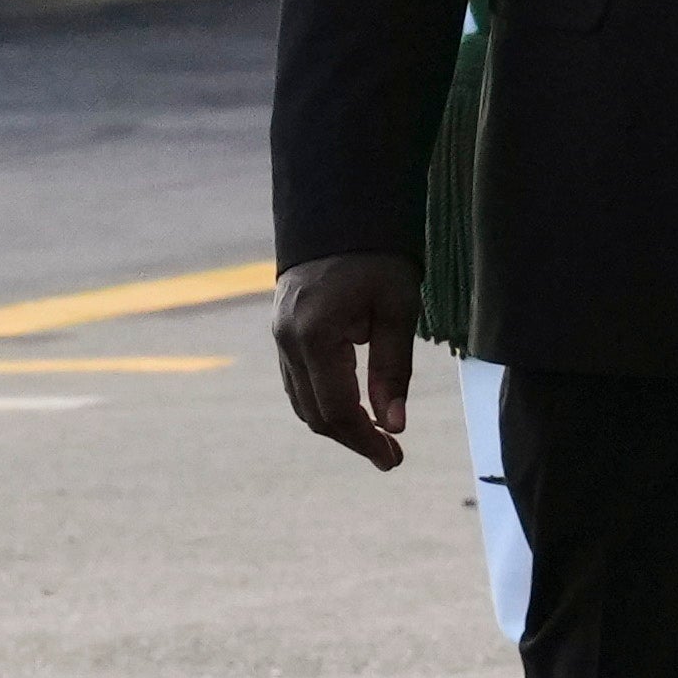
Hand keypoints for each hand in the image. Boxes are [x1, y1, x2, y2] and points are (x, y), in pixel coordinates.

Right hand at [271, 252, 418, 468]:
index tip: (394, 458)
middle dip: (352, 438)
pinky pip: (298, 382)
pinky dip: (323, 403)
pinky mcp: (281, 334)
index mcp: (315, 336)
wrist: (339, 218)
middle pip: (314, 413)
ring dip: (337, 426)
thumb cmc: (377, 260)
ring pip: (302, 401)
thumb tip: (394, 424)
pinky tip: (355, 412)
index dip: (365, 439)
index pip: (337, 408)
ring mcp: (278, 338)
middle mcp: (287, 342)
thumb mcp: (399, 310)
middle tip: (390, 458)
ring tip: (378, 441)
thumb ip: (394, 369)